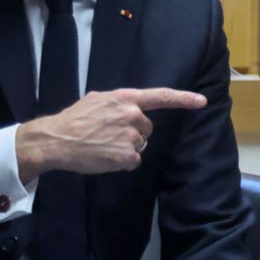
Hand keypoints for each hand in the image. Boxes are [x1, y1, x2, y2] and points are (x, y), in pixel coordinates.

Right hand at [16, 87, 206, 179]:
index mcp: (125, 98)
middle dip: (134, 133)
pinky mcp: (127, 156)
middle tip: (109, 134)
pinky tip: (105, 156)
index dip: (184, 99)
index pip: (161, 97)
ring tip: (103, 145)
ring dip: (127, 148)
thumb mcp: (97, 99)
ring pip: (140, 146)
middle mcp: (132, 115)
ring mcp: (131, 137)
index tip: (202, 101)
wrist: (56, 139)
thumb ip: (119, 103)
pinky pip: (133, 161)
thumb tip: (130, 108)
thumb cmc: (74, 118)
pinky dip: (122, 162)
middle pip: (147, 128)